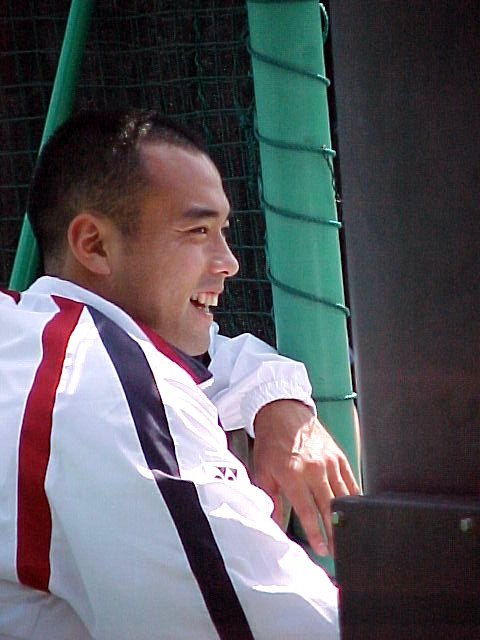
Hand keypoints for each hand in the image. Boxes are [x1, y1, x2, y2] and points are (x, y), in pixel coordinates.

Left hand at [253, 399, 359, 555]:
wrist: (283, 412)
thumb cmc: (271, 442)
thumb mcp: (263, 471)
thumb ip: (271, 500)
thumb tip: (274, 524)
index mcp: (292, 474)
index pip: (308, 511)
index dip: (316, 533)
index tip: (321, 549)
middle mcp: (313, 468)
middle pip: (329, 507)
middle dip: (334, 532)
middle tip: (338, 550)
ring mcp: (329, 461)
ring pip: (344, 496)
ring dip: (346, 519)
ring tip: (347, 536)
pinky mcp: (338, 456)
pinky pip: (350, 481)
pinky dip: (354, 498)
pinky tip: (355, 512)